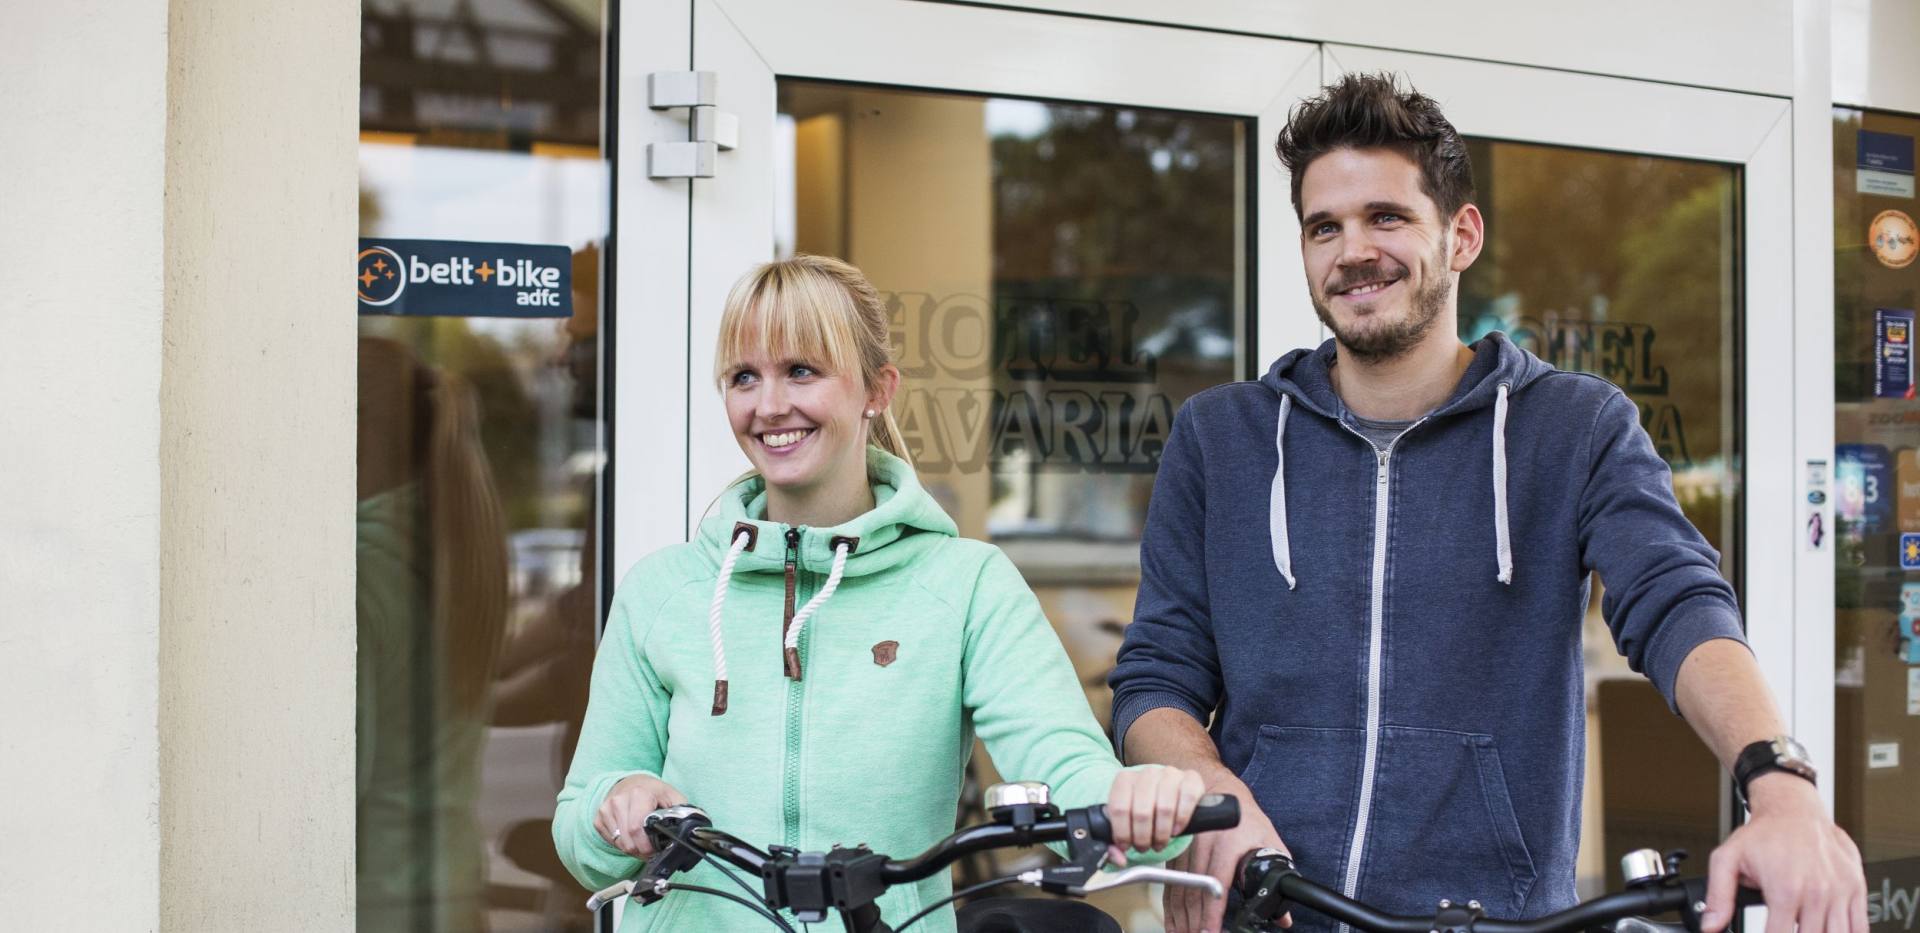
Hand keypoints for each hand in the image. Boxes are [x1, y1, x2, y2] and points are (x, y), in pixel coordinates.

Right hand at [594, 773, 688, 858]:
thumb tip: (691, 831)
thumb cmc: (654, 792)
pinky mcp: (598, 818)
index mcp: (638, 794)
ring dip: (632, 848)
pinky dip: (622, 843)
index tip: (656, 850)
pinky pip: (611, 841)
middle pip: (628, 841)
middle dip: (642, 851)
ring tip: (642, 840)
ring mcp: (606, 809)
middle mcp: (619, 800)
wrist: (630, 782)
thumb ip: (682, 812)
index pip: (637, 829)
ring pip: (619, 844)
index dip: (648, 846)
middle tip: (651, 849)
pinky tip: (630, 835)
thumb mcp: (672, 796)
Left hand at [1104, 765, 1208, 864]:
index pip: (1119, 808)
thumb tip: (1119, 859)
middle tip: (1144, 847)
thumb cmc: (1144, 809)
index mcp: (1125, 779)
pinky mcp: (1191, 778)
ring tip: (1159, 842)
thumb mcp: (1125, 822)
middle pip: (1141, 812)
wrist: (1167, 793)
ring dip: (1161, 833)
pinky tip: (1176, 830)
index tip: (1125, 846)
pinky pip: (1187, 799)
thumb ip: (1115, 842)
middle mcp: (1147, 773)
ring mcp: (1170, 774)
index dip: (1122, 833)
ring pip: (1164, 808)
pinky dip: (1181, 820)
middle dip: (1142, 837)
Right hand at [1164, 771, 1288, 932]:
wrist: (1218, 790)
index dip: (1212, 912)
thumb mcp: (1269, 842)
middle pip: (1194, 891)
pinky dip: (1170, 906)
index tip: (1210, 931)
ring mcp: (1186, 847)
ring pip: (1179, 889)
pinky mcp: (1176, 852)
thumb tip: (1283, 915)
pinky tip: (1173, 922)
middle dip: (1193, 922)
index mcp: (1229, 842)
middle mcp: (1203, 844)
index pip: (1216, 883)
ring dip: (1179, 918)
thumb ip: (1279, 877)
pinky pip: (1170, 883)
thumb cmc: (1245, 819)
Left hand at [1701, 774, 1865, 932]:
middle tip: (1782, 928)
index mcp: (1785, 890)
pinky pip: (1860, 926)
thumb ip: (1718, 896)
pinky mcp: (1856, 888)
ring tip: (1801, 927)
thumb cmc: (1764, 833)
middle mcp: (1816, 893)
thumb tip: (1710, 925)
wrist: (1794, 809)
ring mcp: (1840, 892)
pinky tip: (1828, 929)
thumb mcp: (1727, 858)